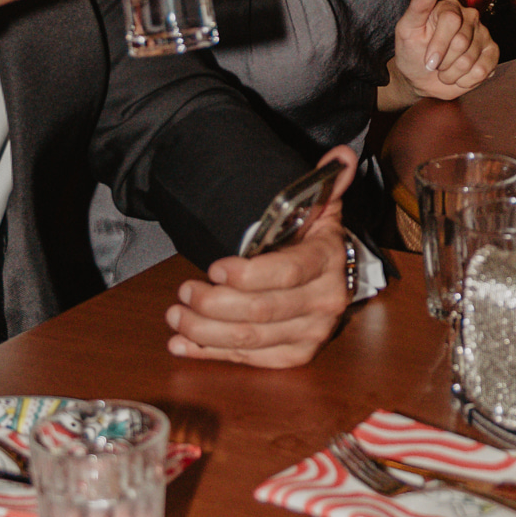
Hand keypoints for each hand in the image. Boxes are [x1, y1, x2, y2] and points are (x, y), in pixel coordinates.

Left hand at [168, 149, 356, 368]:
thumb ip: (327, 182)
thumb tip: (340, 156)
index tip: (215, 267)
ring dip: (204, 330)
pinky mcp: (295, 356)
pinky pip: (249, 361)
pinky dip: (210, 354)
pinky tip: (182, 345)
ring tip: (175, 314)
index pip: (289, 272)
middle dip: (214, 304)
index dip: (249, 275)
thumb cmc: (312, 239)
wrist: (326, 276)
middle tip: (184, 290)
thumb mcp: (320, 207)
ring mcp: (312, 333)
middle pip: (263, 311)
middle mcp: (326, 302)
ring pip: (251, 340)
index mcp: (330, 260)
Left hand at [390, 0, 500, 100]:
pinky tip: (458, 76)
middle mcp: (470, 17)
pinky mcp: (492, 53)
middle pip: (462, 42)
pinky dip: (466, 80)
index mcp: (450, 7)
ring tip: (444, 70)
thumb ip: (418, 6)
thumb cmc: (412, 51)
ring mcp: (484, 35)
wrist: (421, 78)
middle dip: (444, 61)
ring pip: (470, 60)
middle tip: (435, 65)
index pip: (451, 21)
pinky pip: (483, 70)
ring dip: (451, 73)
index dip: (439, 45)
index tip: (428, 60)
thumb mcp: (407, 29)